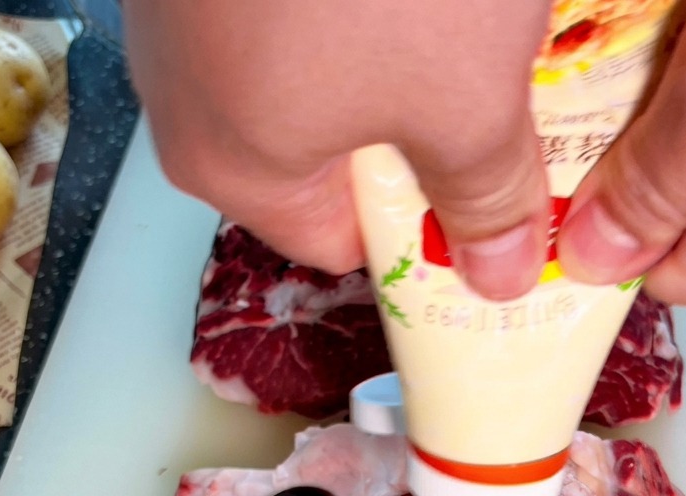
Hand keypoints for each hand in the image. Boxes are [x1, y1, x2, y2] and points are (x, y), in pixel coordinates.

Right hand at [123, 0, 552, 298]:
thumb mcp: (462, 103)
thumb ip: (482, 200)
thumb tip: (498, 278)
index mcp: (233, 167)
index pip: (336, 241)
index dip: (418, 234)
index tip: (484, 204)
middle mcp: (187, 92)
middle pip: (324, 152)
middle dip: (414, 139)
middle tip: (492, 106)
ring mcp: (189, 3)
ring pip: (314, 64)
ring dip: (393, 54)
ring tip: (462, 16)